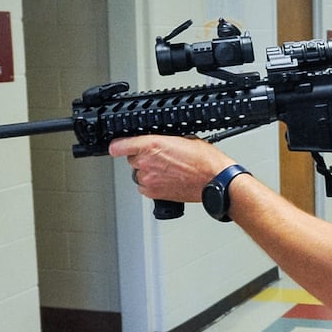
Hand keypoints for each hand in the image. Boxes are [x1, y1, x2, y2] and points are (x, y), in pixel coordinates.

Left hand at [110, 134, 233, 203]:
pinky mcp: (154, 193)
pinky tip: (166, 181)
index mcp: (152, 145)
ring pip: (138, 174)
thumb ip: (163, 140)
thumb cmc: (205, 161)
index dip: (117, 145)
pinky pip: (144, 188)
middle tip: (160, 158)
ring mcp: (149, 179)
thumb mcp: (183, 138)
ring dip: (147, 172)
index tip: (116, 146)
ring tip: (166, 171)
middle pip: (132, 159)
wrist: (215, 180)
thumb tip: (157, 141)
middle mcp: (146, 162)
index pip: (120, 145)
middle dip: (142, 158)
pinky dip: (151, 185)